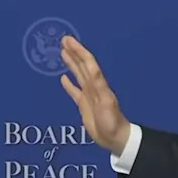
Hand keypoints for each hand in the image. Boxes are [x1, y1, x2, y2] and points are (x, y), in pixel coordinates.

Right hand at [59, 35, 130, 155]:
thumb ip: (99, 86)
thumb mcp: (106, 102)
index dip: (79, 51)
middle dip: (74, 52)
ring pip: (78, 75)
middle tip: (63, 40)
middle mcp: (93, 86)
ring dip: (71, 64)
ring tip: (62, 52)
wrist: (115, 138)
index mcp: (98, 84)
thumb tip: (92, 69)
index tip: (68, 40)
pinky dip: (69, 84)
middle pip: (82, 66)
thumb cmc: (112, 121)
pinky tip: (63, 78)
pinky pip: (75, 92)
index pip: (87, 63)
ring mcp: (89, 95)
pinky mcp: (84, 105)